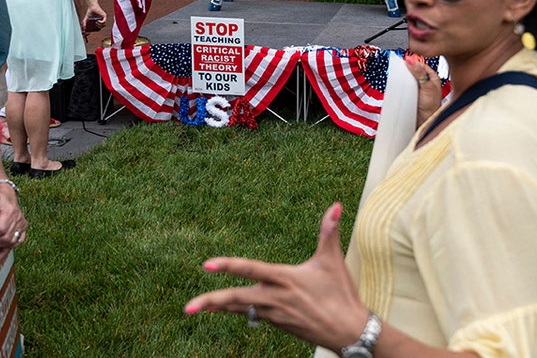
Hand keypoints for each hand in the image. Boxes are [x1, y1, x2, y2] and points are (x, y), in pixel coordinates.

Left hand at [0, 183, 26, 250]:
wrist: (9, 196)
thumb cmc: (2, 197)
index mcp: (10, 212)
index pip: (2, 229)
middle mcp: (18, 219)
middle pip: (7, 238)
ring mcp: (21, 225)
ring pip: (13, 242)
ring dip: (3, 246)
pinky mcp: (23, 229)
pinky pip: (19, 242)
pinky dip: (10, 247)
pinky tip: (2, 250)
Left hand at [183, 204, 369, 351]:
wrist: (349, 332)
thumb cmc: (341, 294)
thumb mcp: (332, 261)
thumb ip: (329, 231)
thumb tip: (335, 205)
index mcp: (284, 279)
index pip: (250, 270)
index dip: (228, 266)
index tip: (207, 265)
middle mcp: (274, 298)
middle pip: (235, 299)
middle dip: (210, 301)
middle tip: (187, 307)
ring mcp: (274, 314)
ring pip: (240, 309)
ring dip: (218, 307)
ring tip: (196, 307)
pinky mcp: (278, 324)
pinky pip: (251, 316)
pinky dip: (237, 310)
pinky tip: (225, 308)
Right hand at [404, 54, 443, 124]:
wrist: (425, 121)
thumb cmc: (432, 106)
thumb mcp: (427, 86)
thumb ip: (420, 73)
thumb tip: (411, 60)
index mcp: (431, 77)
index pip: (420, 64)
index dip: (412, 62)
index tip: (404, 61)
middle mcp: (424, 81)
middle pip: (412, 71)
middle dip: (405, 70)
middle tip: (399, 69)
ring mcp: (416, 88)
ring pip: (406, 78)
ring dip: (402, 78)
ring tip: (397, 77)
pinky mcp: (409, 94)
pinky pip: (403, 87)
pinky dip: (399, 86)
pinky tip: (397, 86)